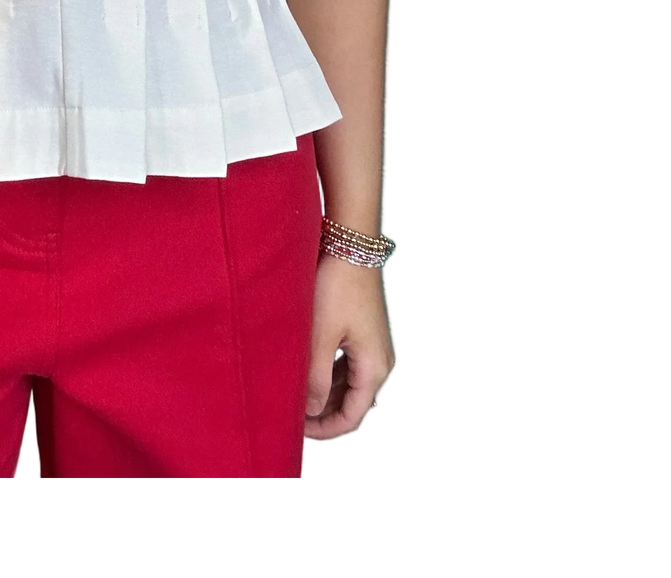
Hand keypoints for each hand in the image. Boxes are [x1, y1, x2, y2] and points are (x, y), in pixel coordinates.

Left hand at [303, 256, 394, 439]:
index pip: (352, 417)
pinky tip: (306, 370)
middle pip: (352, 403)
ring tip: (294, 393)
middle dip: (323, 413)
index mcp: (375, 368)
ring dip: (325, 394)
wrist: (350, 242)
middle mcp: (380, 360)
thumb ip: (314, 378)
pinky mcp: (365, 330)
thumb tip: (310, 412)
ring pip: (349, 384)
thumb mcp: (320, 336)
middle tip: (290, 414)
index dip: (324, 430)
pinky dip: (329, 374)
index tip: (295, 429)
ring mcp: (374, 345)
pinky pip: (349, 365)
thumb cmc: (337, 285)